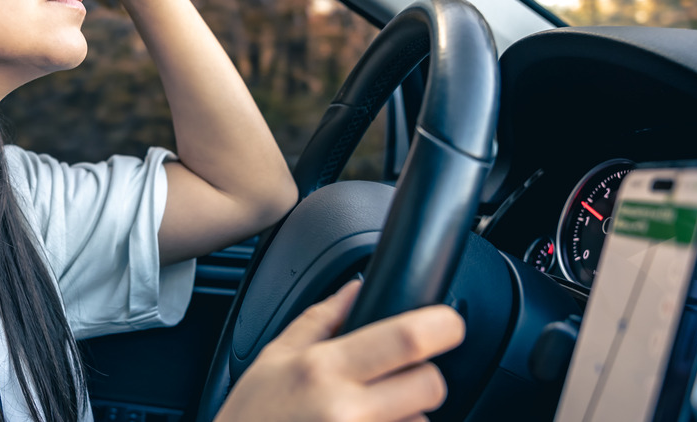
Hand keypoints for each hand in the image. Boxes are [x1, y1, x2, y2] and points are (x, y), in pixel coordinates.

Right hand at [216, 281, 464, 421]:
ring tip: (365, 415)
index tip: (446, 324)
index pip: (408, 339)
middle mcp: (347, 410)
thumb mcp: (274, 358)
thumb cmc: (250, 418)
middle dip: (422, 377)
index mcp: (324, 368)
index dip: (441, 326)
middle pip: (431, 385)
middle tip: (396, 378)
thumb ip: (320, 319)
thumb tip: (356, 288)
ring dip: (406, 417)